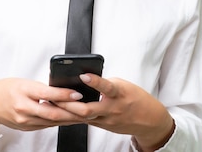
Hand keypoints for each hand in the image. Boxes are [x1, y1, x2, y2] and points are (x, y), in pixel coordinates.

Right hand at [0, 78, 85, 137]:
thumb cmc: (5, 89)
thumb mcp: (23, 82)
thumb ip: (41, 87)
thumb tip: (62, 89)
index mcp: (23, 91)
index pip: (47, 94)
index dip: (64, 94)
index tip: (78, 93)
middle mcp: (24, 108)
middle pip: (52, 113)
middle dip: (73, 113)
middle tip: (88, 110)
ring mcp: (25, 120)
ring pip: (52, 121)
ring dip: (70, 119)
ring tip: (85, 115)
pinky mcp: (26, 127)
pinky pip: (46, 125)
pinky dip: (60, 122)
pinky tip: (70, 119)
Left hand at [54, 74, 174, 151]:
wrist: (148, 119)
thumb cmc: (135, 98)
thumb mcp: (122, 85)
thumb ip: (105, 83)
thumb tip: (85, 78)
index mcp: (119, 94)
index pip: (106, 87)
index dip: (94, 81)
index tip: (82, 75)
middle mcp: (112, 109)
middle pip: (87, 109)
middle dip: (69, 103)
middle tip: (55, 95)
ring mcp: (106, 120)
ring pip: (83, 117)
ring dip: (67, 110)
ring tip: (52, 103)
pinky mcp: (103, 126)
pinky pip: (85, 121)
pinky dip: (74, 115)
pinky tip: (62, 111)